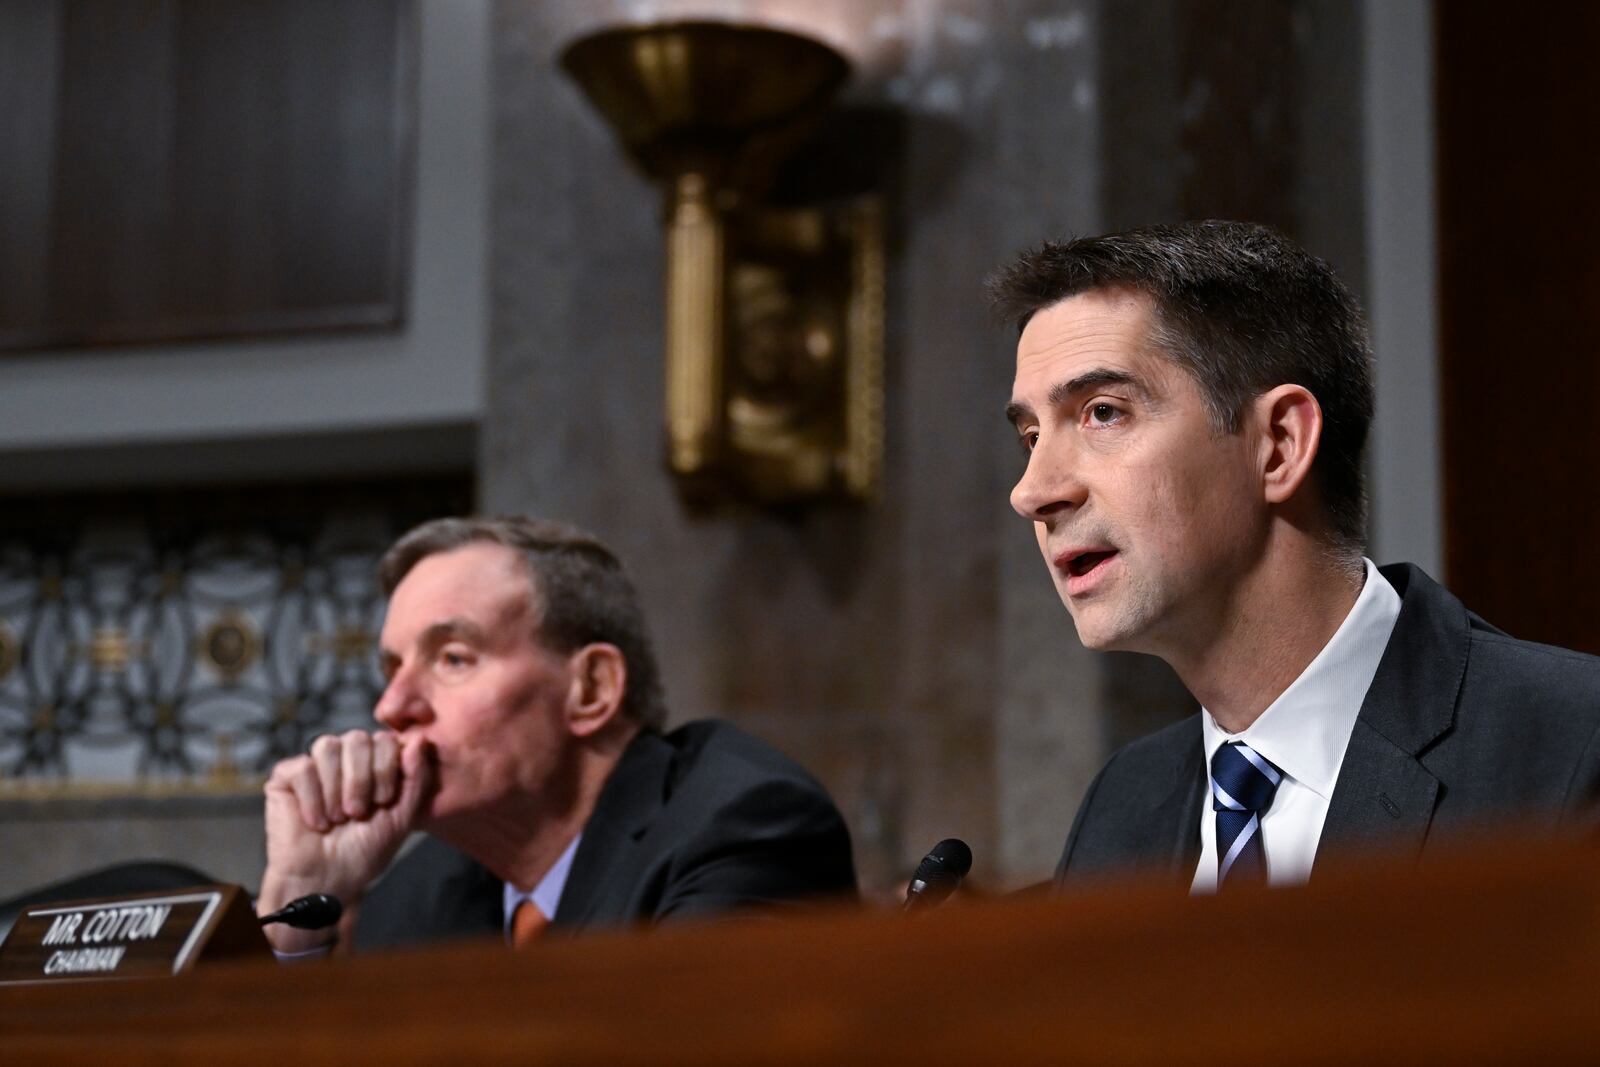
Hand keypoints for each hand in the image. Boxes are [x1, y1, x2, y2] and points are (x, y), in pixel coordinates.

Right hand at [258, 730, 433, 951]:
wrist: (327, 879)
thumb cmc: (364, 851)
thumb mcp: (402, 816)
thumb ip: (416, 778)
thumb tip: (419, 741)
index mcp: (374, 762)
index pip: (385, 738)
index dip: (386, 768)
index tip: (383, 802)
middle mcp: (345, 758)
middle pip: (357, 738)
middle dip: (361, 779)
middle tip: (358, 813)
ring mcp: (315, 765)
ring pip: (328, 746)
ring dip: (336, 789)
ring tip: (337, 818)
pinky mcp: (286, 778)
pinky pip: (301, 767)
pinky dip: (312, 798)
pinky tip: (316, 821)